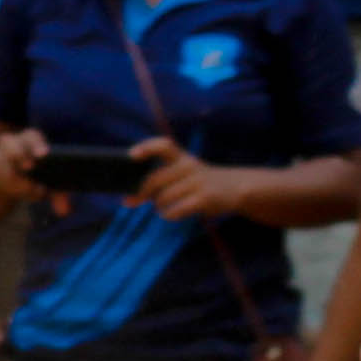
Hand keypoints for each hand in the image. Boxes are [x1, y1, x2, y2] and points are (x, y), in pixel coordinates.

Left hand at [133, 138, 255, 223]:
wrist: (234, 188)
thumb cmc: (197, 182)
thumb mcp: (182, 174)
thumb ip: (157, 182)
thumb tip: (126, 200)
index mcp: (182, 157)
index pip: (163, 145)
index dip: (146, 148)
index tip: (132, 155)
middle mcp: (189, 166)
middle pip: (155, 179)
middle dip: (141, 192)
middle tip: (133, 200)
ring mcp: (198, 182)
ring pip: (163, 197)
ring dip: (157, 206)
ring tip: (161, 207)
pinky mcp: (204, 198)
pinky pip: (176, 210)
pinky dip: (169, 215)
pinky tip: (171, 214)